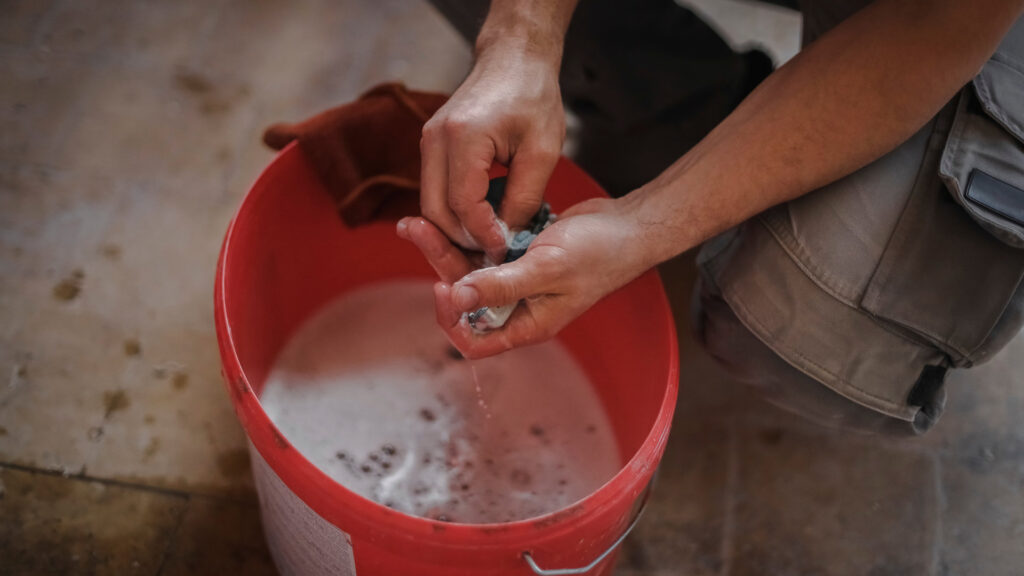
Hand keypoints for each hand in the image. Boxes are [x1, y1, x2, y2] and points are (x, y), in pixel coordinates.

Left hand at [397, 197, 649, 357]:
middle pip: (464, 297)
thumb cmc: (598, 252)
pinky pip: (482, 252)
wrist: (627, 226)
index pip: (473, 339)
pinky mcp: (518, 256)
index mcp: (526, 324)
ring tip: (417, 219)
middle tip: (415, 228)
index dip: (451, 318)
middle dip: (438, 264)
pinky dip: (465, 236)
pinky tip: (450, 214)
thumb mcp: (547, 268)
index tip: (440, 284)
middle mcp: (517, 307)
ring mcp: (517, 282)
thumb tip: (456, 297)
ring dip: (444, 246)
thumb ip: (502, 284)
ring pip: (468, 270)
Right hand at [420, 47, 565, 260]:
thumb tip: (507, 236)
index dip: (482, 234)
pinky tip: (482, 218)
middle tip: (493, 252)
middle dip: (462, 238)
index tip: (504, 248)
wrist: (513, 60)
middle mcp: (435, 139)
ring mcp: (428, 141)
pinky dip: (454, 210)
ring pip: (430, 204)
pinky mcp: (431, 145)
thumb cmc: (533, 97)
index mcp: (464, 137)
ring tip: (490, 239)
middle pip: (435, 210)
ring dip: (456, 227)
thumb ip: (524, 197)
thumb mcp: (543, 151)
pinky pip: (435, 189)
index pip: (462, 205)